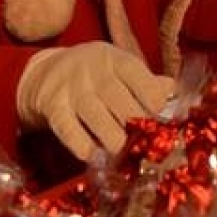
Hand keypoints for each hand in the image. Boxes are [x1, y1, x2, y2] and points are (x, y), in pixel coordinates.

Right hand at [15, 42, 172, 159]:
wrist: (45, 72)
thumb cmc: (95, 76)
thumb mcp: (120, 70)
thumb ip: (147, 83)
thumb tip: (172, 92)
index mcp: (114, 59)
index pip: (137, 75)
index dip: (152, 97)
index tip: (161, 118)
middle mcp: (92, 71)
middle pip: (118, 99)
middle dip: (135, 124)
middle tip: (147, 145)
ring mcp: (71, 89)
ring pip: (96, 117)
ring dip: (114, 139)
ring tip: (125, 154)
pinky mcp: (53, 107)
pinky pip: (68, 130)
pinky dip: (83, 145)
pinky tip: (95, 157)